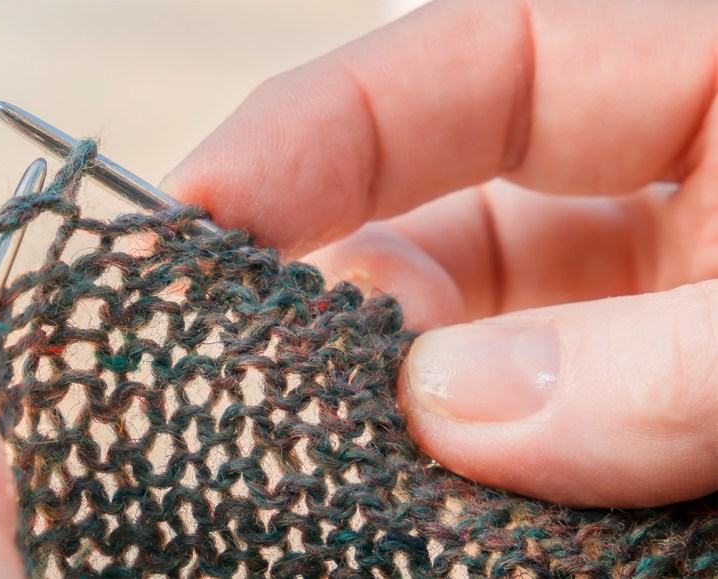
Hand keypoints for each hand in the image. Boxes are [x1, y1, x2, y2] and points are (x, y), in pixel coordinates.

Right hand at [163, 0, 716, 507]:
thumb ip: (652, 369)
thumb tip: (443, 402)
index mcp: (715, 84)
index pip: (475, 60)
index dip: (314, 125)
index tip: (197, 208)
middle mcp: (664, 187)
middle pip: (443, 199)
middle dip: (344, 282)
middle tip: (263, 363)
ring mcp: (645, 299)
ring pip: (463, 321)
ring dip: (395, 387)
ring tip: (340, 445)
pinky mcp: (638, 396)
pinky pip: (516, 411)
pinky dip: (458, 453)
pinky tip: (417, 485)